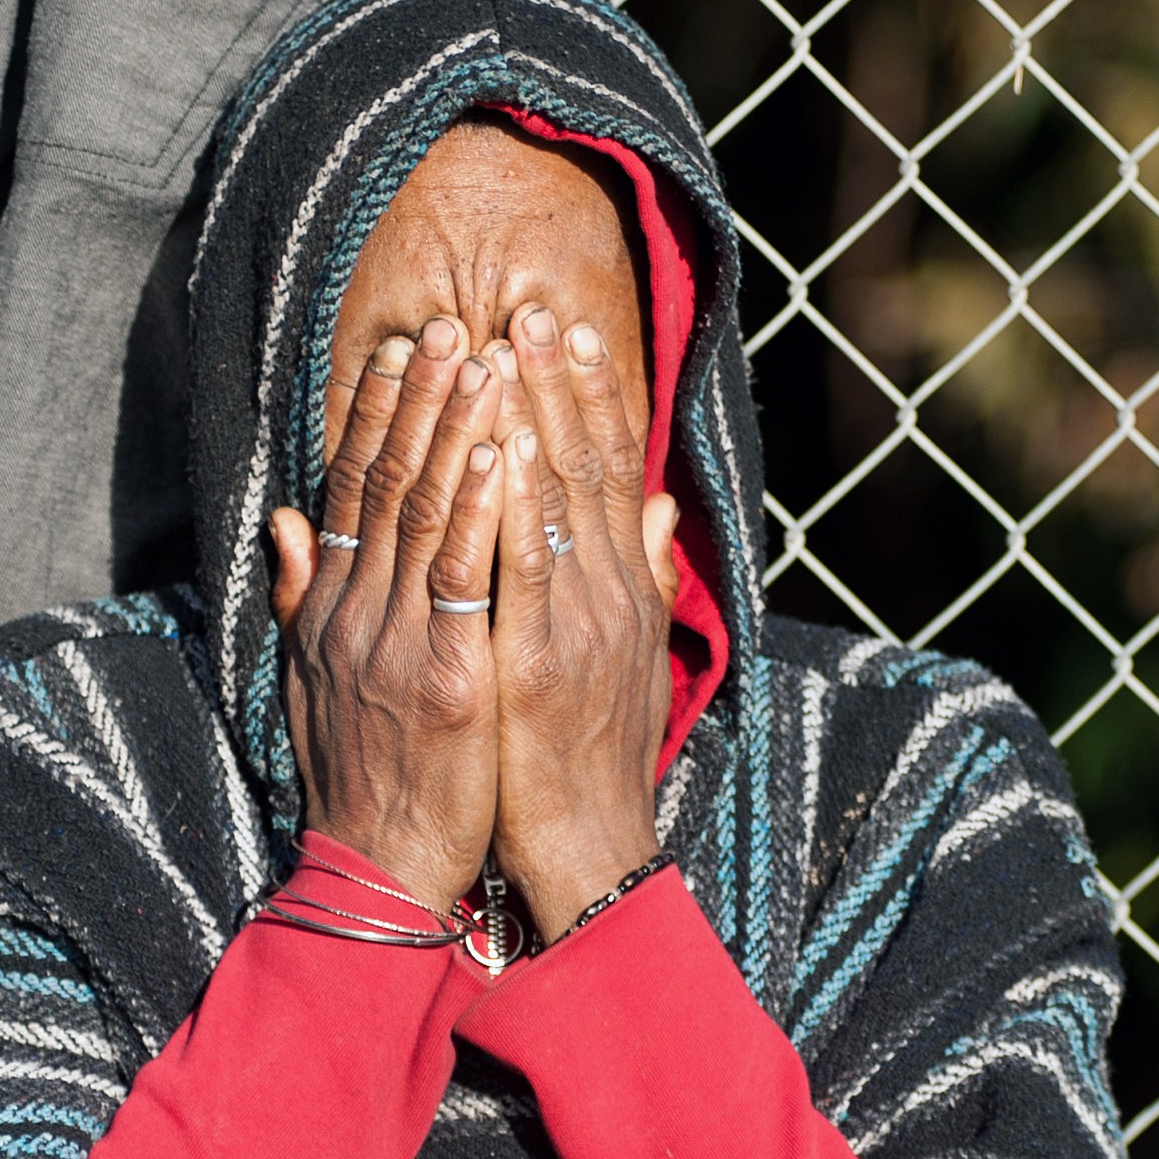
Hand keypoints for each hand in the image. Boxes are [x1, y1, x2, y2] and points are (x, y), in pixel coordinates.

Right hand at [270, 318, 504, 914]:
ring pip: (426, 515)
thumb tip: (287, 519)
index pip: (350, 493)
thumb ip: (303, 595)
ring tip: (482, 362)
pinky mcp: (448, 681)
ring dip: (455, 430)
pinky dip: (482, 512)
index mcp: (330, 614)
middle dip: (420, 401)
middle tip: (449, 326)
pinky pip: (466, 581)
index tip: (400, 352)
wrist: (380, 872)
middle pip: (387, 485)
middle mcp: (355, 618)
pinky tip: (501, 455)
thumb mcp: (315, 684)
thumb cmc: (365, 779)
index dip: (375, 418)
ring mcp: (399, 647)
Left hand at [490, 304, 679, 941]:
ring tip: (507, 346)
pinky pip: (525, 565)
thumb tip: (656, 508)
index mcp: (622, 591)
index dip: (589, 399)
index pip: (608, 475)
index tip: (564, 334)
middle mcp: (609, 595)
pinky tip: (503, 443)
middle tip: (529, 308)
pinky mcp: (541, 662)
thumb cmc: (592, 761)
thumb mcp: (627, 662)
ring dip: (533, 415)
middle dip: (557, 384)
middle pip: (586, 468)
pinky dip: (516, 499)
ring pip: (557, 500)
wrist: (591, 850)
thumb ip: (640, 578)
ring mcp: (578, 625)